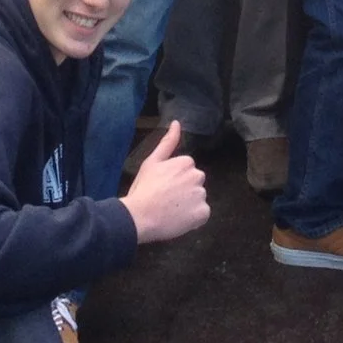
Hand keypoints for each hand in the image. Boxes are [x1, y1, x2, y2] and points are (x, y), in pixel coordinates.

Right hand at [120, 121, 210, 243]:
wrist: (140, 216)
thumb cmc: (143, 189)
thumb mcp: (152, 162)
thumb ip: (168, 142)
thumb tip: (176, 122)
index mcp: (186, 162)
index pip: (187, 171)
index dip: (174, 181)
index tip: (163, 187)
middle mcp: (198, 176)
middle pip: (194, 184)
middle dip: (185, 191)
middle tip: (166, 200)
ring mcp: (201, 195)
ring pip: (198, 199)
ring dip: (189, 205)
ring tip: (170, 211)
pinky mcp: (203, 212)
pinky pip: (202, 214)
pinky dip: (193, 218)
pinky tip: (178, 220)